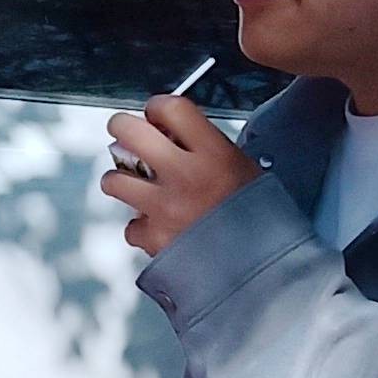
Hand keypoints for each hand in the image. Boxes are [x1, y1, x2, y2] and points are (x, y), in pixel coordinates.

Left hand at [99, 93, 265, 258]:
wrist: (264, 270)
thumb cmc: (261, 222)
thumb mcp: (247, 171)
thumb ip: (210, 150)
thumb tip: (172, 136)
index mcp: (214, 154)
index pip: (171, 107)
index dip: (157, 107)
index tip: (156, 115)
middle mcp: (185, 176)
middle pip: (129, 131)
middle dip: (122, 129)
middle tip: (126, 137)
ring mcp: (165, 208)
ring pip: (114, 180)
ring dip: (121, 181)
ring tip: (136, 186)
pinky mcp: (154, 239)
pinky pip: (131, 226)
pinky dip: (141, 228)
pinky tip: (158, 228)